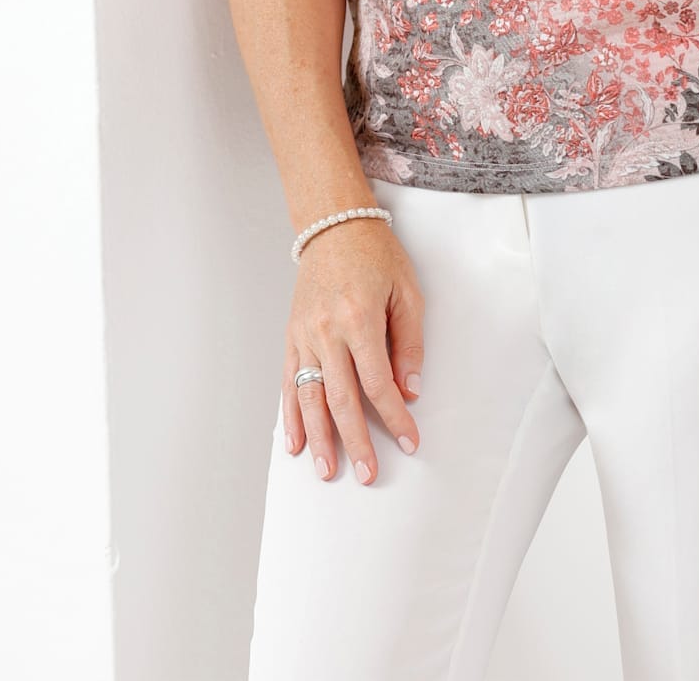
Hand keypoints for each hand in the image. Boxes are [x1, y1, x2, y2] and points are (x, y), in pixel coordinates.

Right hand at [282, 216, 425, 483]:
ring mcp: (304, 335)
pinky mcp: (291, 335)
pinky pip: (288, 382)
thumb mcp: (406, 291)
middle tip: (367, 474)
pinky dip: (290, 415)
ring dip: (318, 438)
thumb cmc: (376, 255)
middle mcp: (327, 331)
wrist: (333, 224)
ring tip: (328, 470)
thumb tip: (410, 390)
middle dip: (356, 441)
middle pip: (341, 399)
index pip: (379, 383)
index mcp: (359, 319)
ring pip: (309, 397)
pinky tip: (295, 442)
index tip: (410, 442)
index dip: (395, 418)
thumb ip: (408, 343)